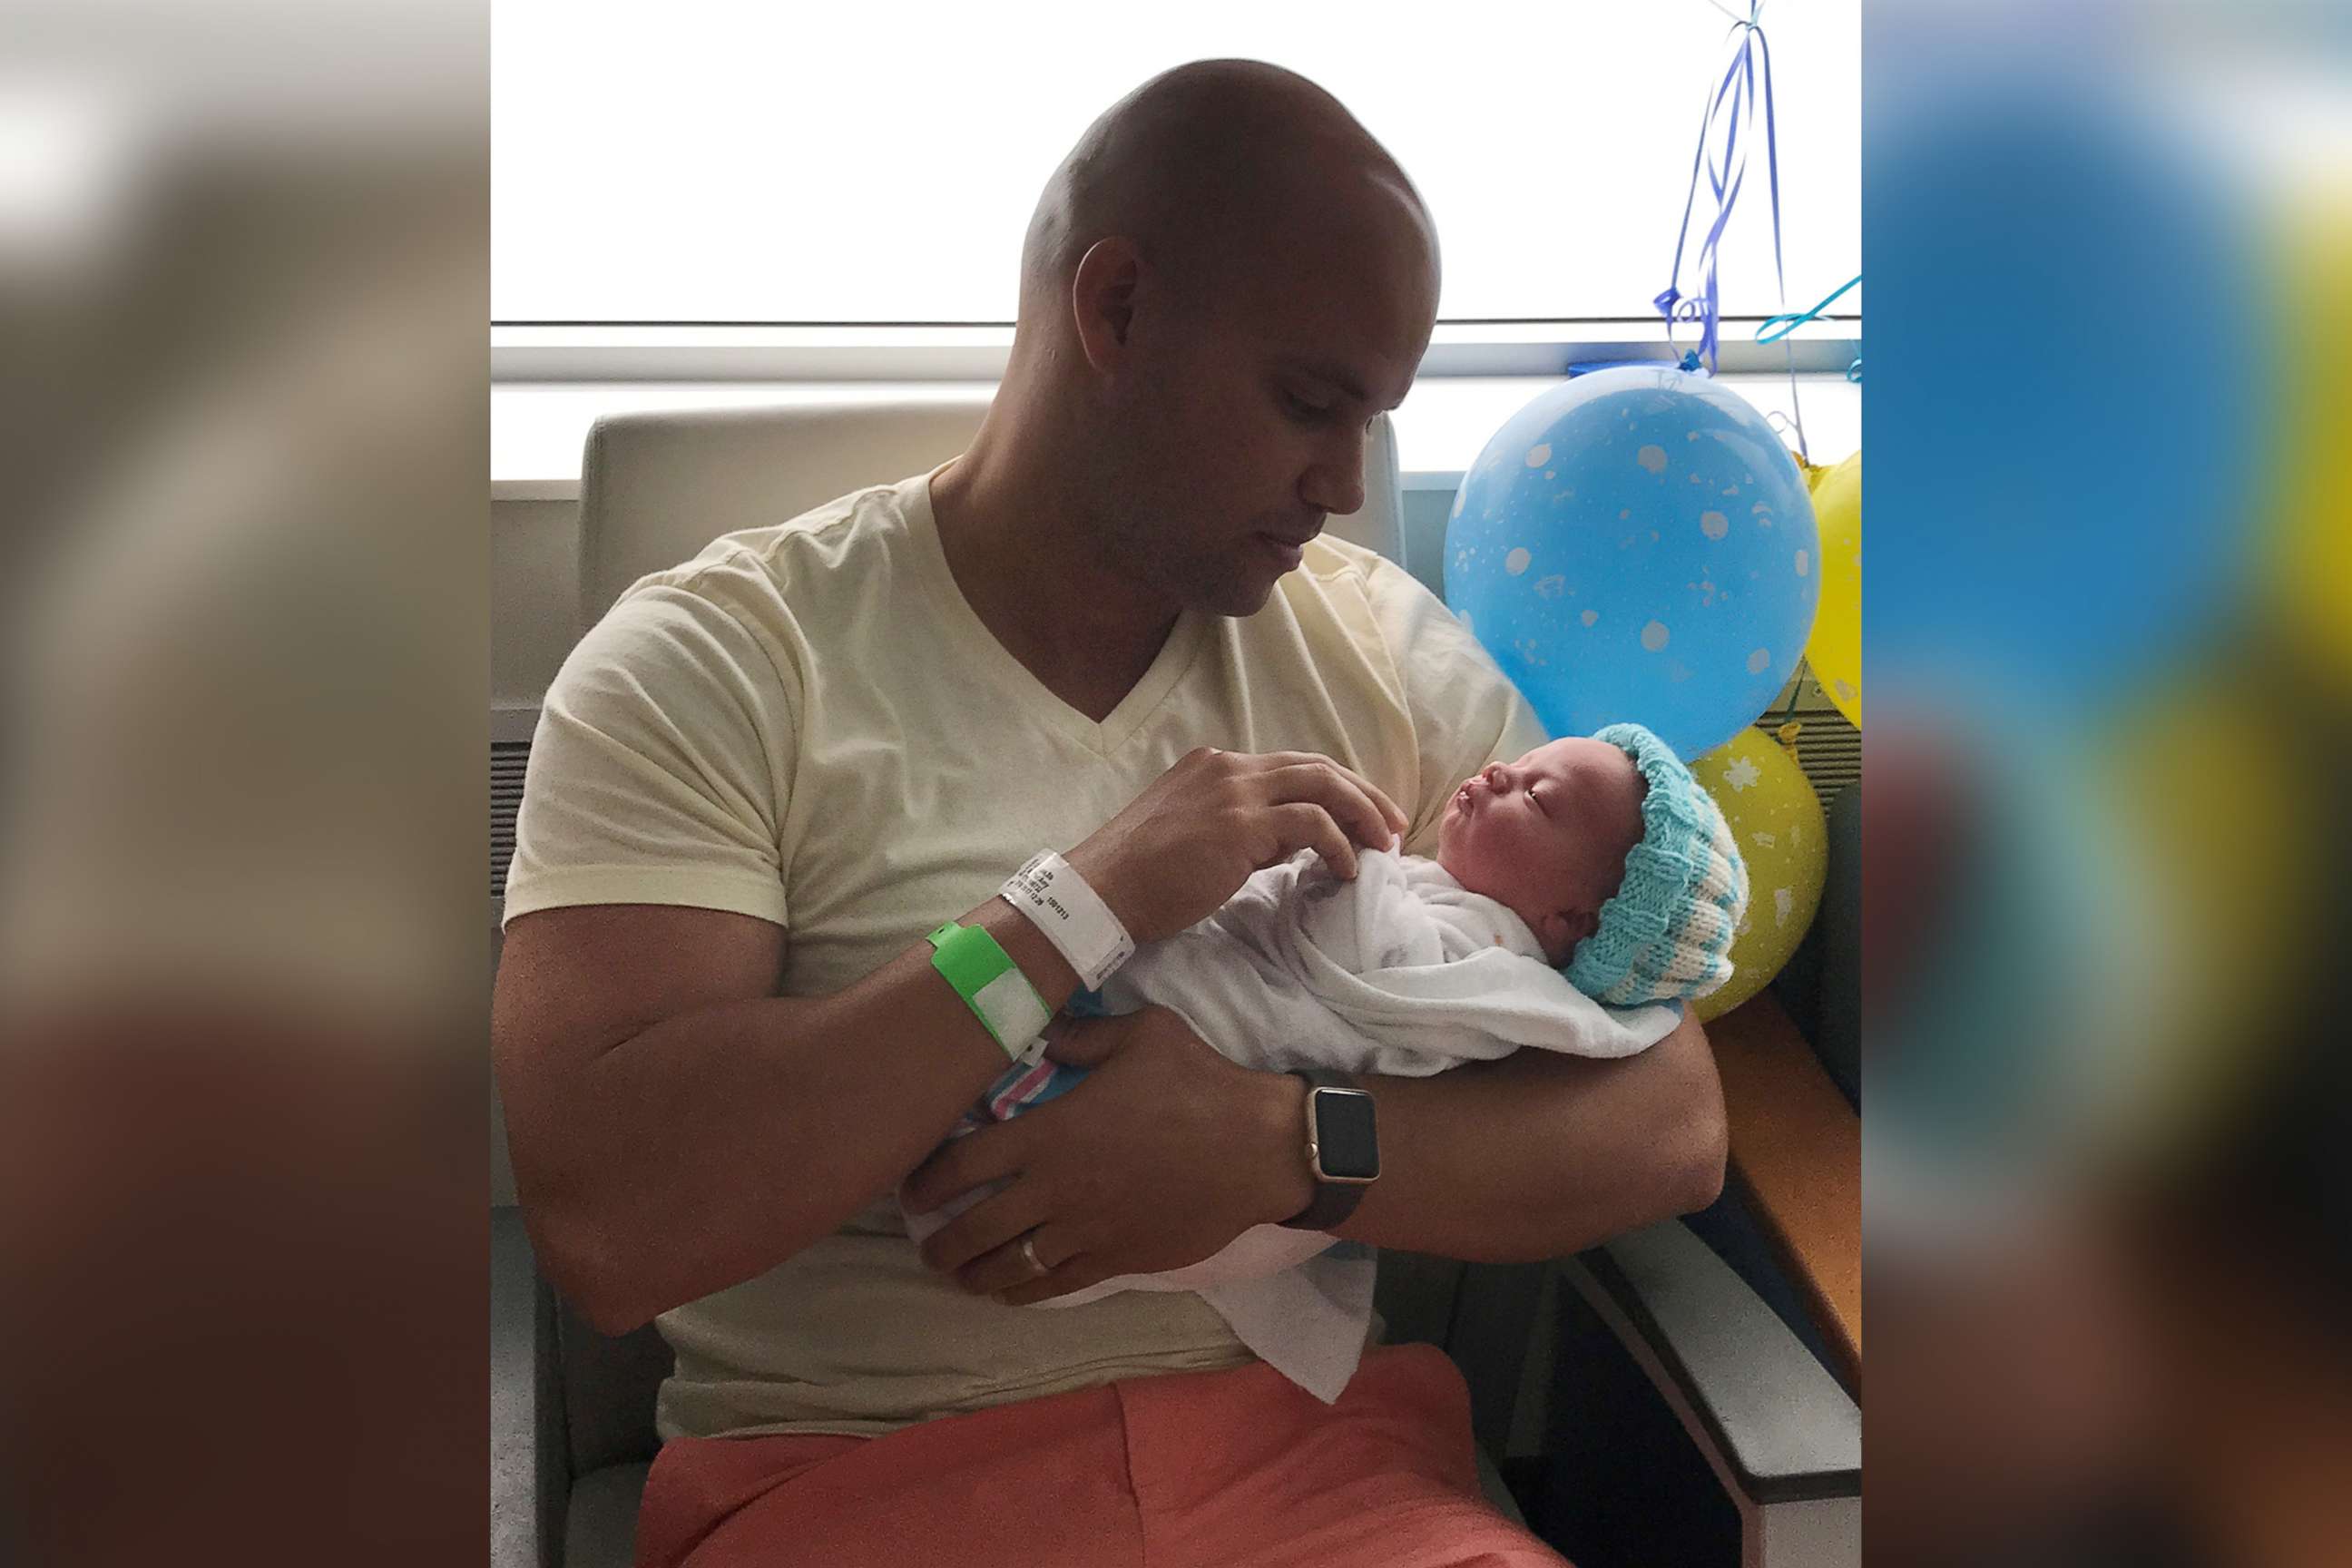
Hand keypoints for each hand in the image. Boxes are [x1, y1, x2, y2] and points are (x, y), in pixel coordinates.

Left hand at [901, 1007, 1314, 1304]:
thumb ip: (1082, 1034)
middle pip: (977, 1228)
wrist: (1258, 1149)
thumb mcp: (1141, 1034)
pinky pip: (1056, 1285)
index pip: (965, 1163)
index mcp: (1051, 1132)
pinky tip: (1009, 1293)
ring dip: (976, 1275)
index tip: (912, 1192)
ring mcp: (1086, 1230)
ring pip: (1012, 1266)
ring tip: (959, 1276)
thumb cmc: (1198, 1083)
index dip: (929, 1181)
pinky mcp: (1117, 1259)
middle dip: (942, 1243)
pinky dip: (1024, 1293)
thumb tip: (1043, 1026)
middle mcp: (1056, 1188)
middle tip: (927, 1247)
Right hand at [1066, 748, 1408, 943]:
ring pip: (1321, 784)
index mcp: (1214, 767)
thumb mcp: (1196, 839)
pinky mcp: (1241, 824)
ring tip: (1382, 847)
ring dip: (1361, 814)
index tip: (1361, 816)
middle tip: (1391, 826)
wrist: (1101, 892)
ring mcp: (1234, 791)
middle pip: (1316, 766)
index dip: (1334, 788)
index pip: (1291, 767)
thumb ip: (1244, 831)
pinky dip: (1338, 844)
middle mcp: (1227, 767)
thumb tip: (1293, 843)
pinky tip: (1345, 869)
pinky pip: (1311, 823)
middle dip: (1362, 793)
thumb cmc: (1140, 879)